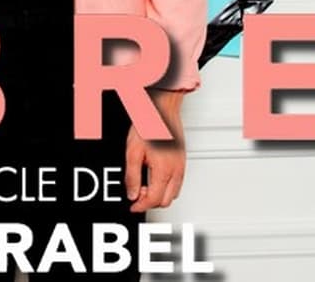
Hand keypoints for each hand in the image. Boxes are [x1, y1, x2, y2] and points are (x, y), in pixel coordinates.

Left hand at [125, 90, 185, 212]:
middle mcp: (176, 171)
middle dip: (150, 202)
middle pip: (166, 201)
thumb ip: (132, 176)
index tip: (133, 206)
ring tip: (145, 185)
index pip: (153, 200)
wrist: (162, 109)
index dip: (140, 206)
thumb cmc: (148, 124)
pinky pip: (177, 183)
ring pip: (173, 194)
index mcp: (163, 171)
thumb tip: (132, 194)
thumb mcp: (132, 151)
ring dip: (160, 195)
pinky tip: (155, 177)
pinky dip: (166, 187)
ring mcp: (181, 166)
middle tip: (137, 193)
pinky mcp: (182, 161)